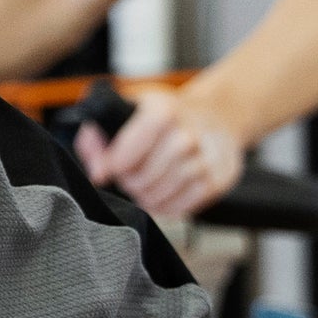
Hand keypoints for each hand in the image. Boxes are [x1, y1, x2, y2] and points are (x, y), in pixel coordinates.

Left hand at [80, 85, 248, 221]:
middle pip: (144, 176)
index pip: (131, 147)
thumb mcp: (127, 111)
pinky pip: (184, 206)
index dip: (116, 162)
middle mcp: (189, 134)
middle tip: (128, 177)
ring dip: (146, 196)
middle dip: (129, 182)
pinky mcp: (220, 178)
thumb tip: (97, 172)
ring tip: (142, 187)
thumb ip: (97, 137)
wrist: (216, 115)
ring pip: (162, 193)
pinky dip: (166, 206)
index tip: (109, 168)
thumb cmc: (164, 117)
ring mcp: (207, 158)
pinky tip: (161, 196)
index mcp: (164, 111)